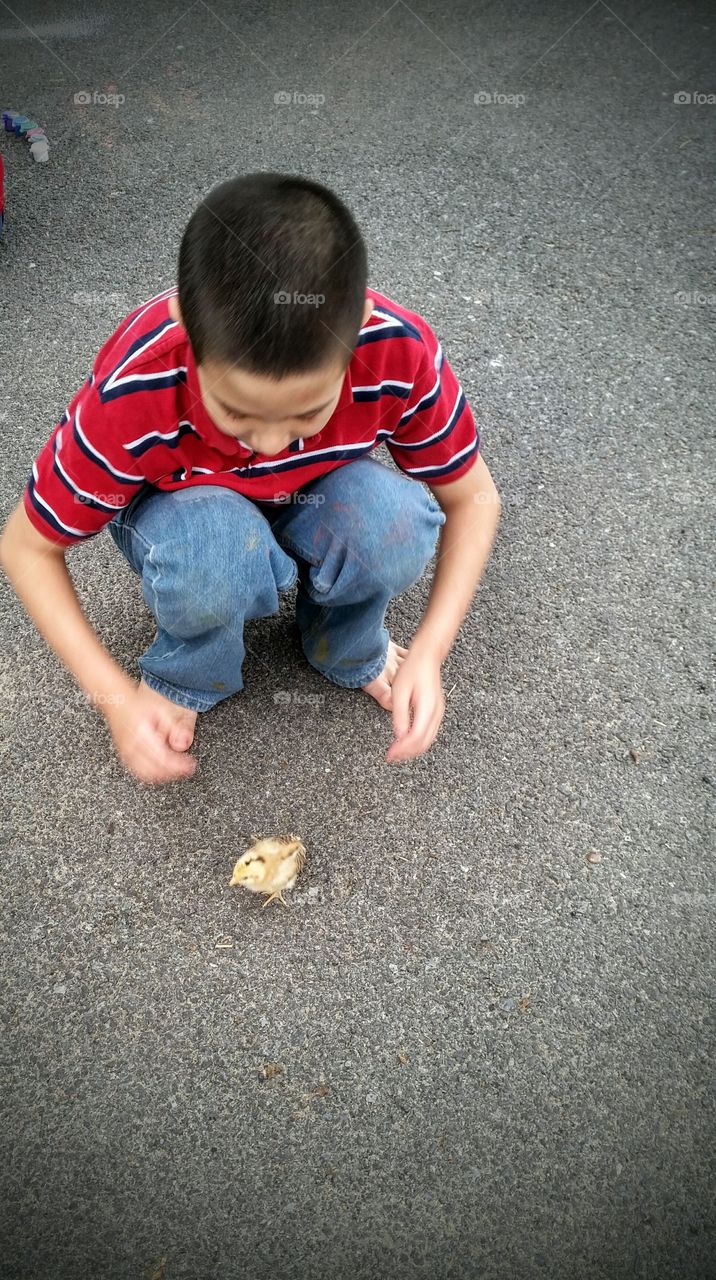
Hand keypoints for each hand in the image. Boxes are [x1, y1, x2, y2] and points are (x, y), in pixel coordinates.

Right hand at [102, 683, 197, 784]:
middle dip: (173, 772)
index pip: (162, 758)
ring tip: (177, 770)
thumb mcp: (161, 710)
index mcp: (141, 735)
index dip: (178, 765)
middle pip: (155, 770)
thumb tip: (182, 745)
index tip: (191, 765)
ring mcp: (126, 755)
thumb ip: (173, 727)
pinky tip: (163, 770)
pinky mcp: (125, 758)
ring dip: (164, 775)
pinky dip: (153, 775)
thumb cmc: (137, 705)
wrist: (118, 704)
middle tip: (186, 768)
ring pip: (147, 775)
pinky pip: (139, 772)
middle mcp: (132, 748)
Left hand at [386, 645, 444, 761]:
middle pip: (423, 743)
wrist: (427, 657)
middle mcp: (436, 713)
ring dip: (412, 749)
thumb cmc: (413, 670)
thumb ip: (399, 715)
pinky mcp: (436, 711)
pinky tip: (406, 740)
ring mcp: (438, 713)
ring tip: (397, 752)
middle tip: (391, 757)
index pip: (415, 738)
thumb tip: (398, 736)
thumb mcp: (400, 692)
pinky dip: (418, 741)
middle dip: (407, 753)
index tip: (389, 755)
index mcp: (427, 709)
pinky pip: (429, 732)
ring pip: (428, 740)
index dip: (402, 749)